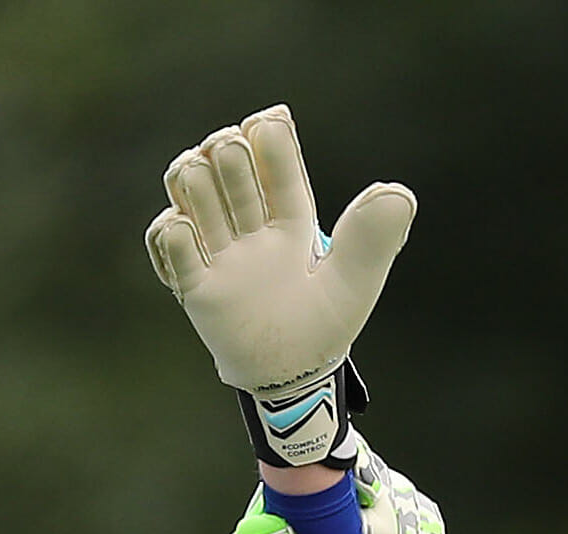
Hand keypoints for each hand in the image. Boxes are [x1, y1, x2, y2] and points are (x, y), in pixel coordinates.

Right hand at [148, 104, 415, 468]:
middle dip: (228, 153)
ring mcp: (219, 250)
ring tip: (203, 189)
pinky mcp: (194, 284)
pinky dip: (172, 230)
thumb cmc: (323, 325)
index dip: (269, 137)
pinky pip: (170, 243)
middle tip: (235, 163)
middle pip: (226, 161)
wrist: (290, 377)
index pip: (275, 159)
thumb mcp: (354, 282)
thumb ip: (372, 239)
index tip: (269, 123)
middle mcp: (250, 223)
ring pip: (190, 187)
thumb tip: (398, 193)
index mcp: (291, 215)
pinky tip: (184, 229)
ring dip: (194, 179)